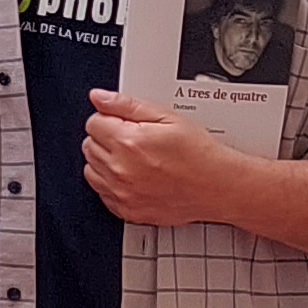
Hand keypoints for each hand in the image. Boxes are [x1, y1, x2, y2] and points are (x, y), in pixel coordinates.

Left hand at [84, 90, 259, 229]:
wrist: (218, 186)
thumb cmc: (199, 153)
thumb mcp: (168, 117)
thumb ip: (127, 105)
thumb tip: (99, 97)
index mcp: (128, 142)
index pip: (93, 122)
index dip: (109, 118)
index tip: (123, 122)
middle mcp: (121, 170)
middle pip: (89, 145)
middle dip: (106, 138)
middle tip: (132, 139)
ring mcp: (122, 193)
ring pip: (90, 170)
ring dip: (105, 161)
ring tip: (133, 157)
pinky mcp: (127, 211)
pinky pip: (101, 193)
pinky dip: (110, 184)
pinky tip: (132, 176)